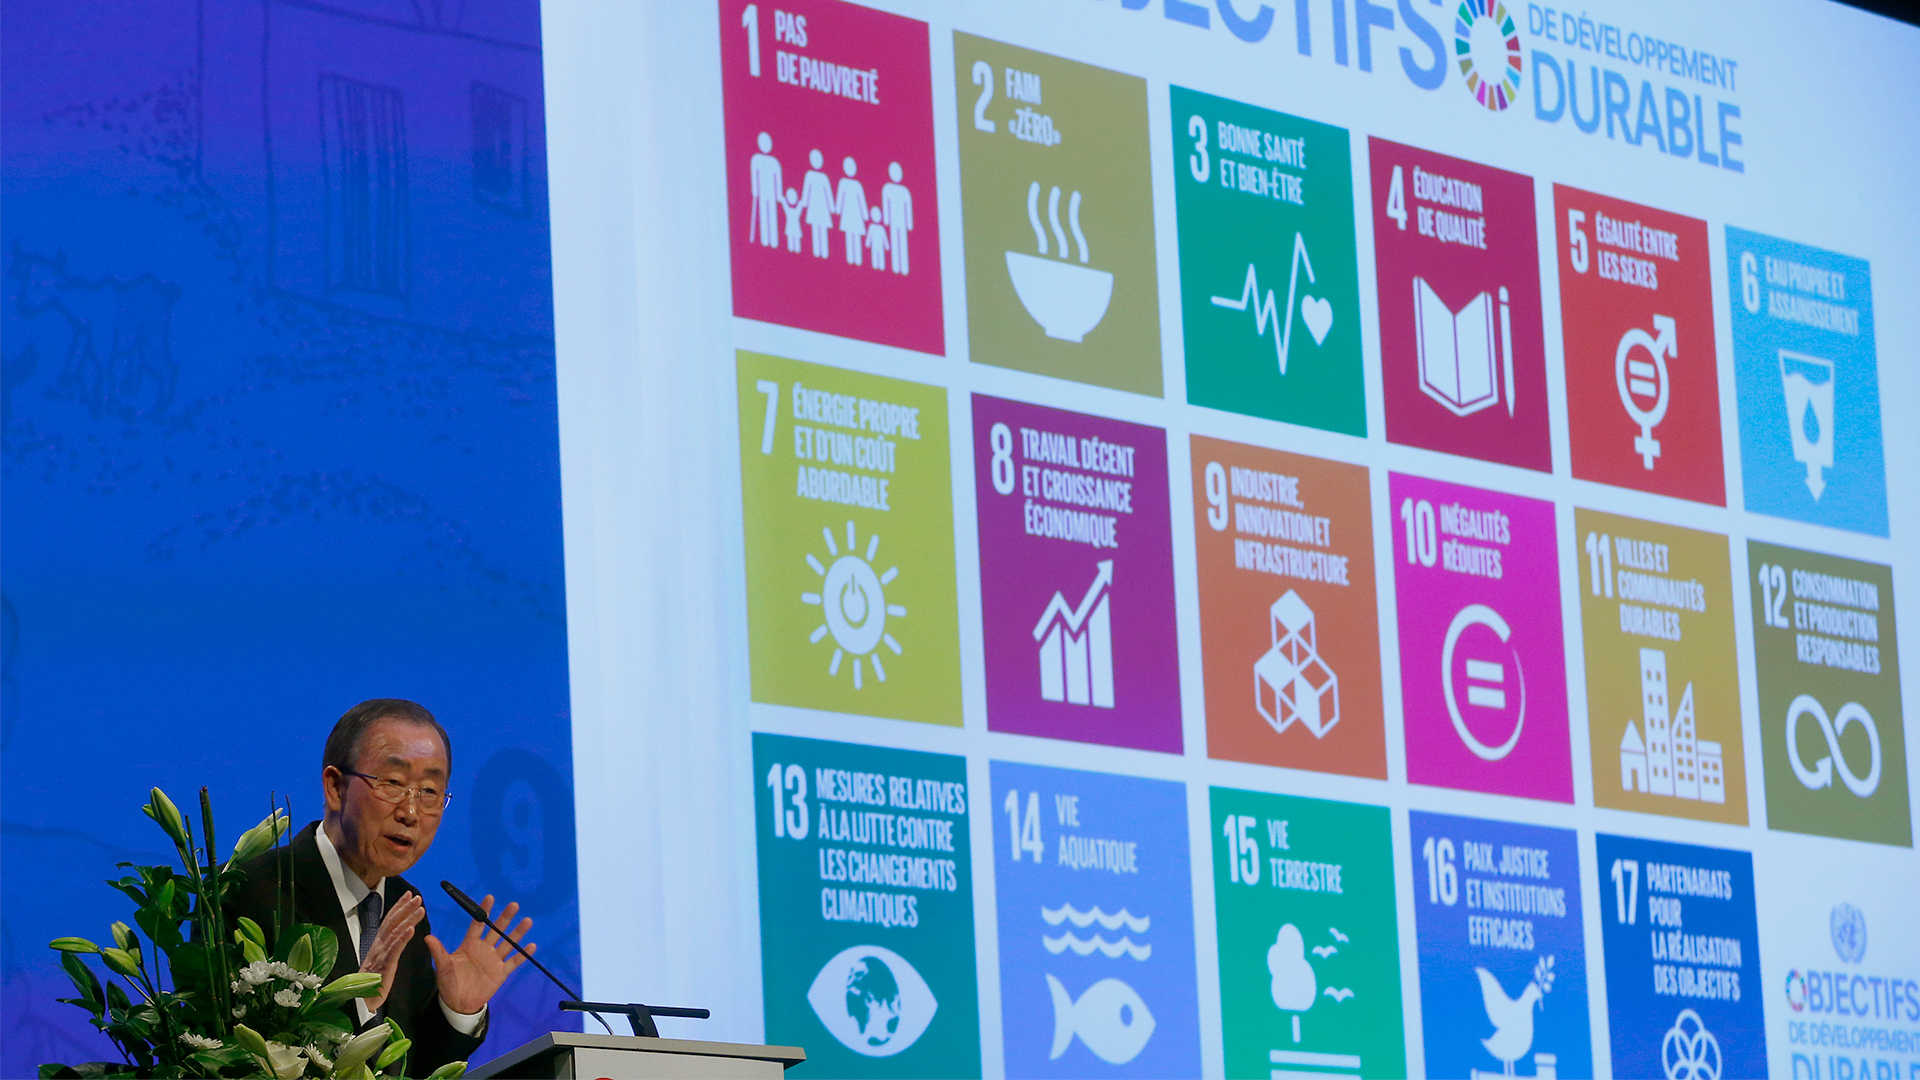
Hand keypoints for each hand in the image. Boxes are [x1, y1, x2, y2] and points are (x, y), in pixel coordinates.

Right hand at [358, 891, 425, 1011]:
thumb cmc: (371, 982)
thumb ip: (388, 947)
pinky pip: (395, 950)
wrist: (361, 1001)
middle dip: (405, 908)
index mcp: (379, 944)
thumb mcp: (381, 960)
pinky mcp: (385, 966)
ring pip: (395, 932)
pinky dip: (402, 938)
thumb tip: (396, 934)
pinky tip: (411, 929)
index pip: (389, 921)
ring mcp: (381, 955)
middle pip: (392, 923)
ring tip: (419, 908)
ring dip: (408, 919)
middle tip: (417, 896)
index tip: (408, 895)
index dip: (398, 907)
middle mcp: (379, 946)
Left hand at [426, 894, 534, 1015]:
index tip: (490, 898)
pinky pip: (514, 961)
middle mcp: (484, 949)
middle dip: (505, 918)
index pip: (478, 924)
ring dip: (517, 933)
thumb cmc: (449, 982)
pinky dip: (523, 954)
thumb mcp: (443, 967)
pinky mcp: (501, 972)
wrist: (458, 1003)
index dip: (484, 911)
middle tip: (514, 905)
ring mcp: (494, 960)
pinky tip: (532, 945)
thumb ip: (439, 952)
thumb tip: (427, 938)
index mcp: (470, 944)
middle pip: (496, 930)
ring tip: (527, 921)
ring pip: (508, 943)